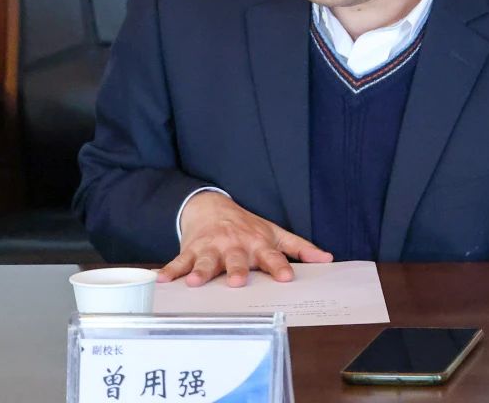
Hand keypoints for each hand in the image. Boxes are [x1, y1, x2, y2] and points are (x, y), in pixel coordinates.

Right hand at [156, 191, 332, 287]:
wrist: (212, 206)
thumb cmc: (247, 226)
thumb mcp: (274, 233)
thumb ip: (299, 248)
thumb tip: (327, 260)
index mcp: (257, 244)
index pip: (271, 256)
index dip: (279, 266)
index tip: (286, 277)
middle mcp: (234, 246)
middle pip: (237, 260)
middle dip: (237, 269)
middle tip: (238, 281)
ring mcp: (212, 248)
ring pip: (207, 261)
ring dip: (200, 270)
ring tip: (195, 281)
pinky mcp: (191, 249)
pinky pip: (180, 261)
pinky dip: (170, 270)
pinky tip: (162, 279)